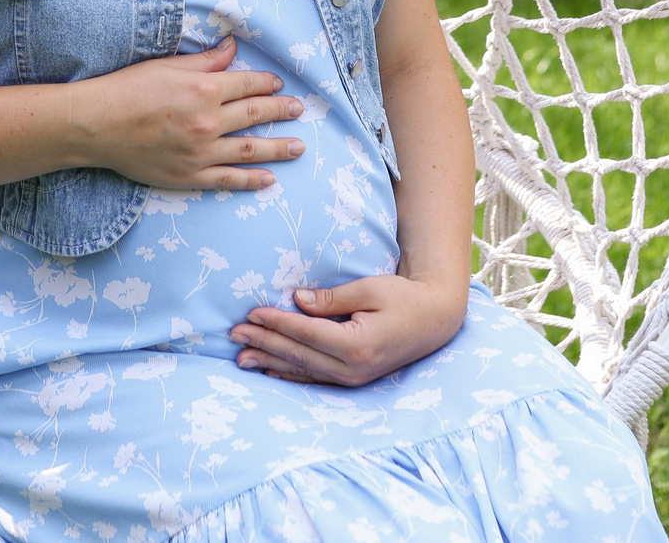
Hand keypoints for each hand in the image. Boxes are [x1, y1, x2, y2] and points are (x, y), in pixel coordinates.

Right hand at [74, 36, 303, 191]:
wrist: (96, 124)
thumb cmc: (128, 89)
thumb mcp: (167, 65)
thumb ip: (205, 61)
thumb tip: (232, 48)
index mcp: (204, 89)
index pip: (246, 85)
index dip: (267, 84)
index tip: (280, 85)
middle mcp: (208, 121)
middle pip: (254, 114)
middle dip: (280, 111)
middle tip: (299, 111)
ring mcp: (200, 152)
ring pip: (248, 149)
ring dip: (277, 148)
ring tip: (299, 147)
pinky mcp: (188, 175)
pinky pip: (227, 179)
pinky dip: (250, 179)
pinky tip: (269, 178)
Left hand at [230, 272, 467, 387]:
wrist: (435, 321)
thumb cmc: (404, 297)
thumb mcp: (370, 288)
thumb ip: (331, 299)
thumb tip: (296, 301)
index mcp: (357, 344)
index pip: (305, 333)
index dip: (276, 323)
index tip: (251, 313)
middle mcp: (352, 368)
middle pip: (298, 354)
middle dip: (263, 343)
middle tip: (233, 335)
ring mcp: (353, 378)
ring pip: (302, 370)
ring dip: (269, 362)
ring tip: (240, 358)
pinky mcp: (353, 380)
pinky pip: (314, 378)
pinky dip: (289, 374)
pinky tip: (270, 369)